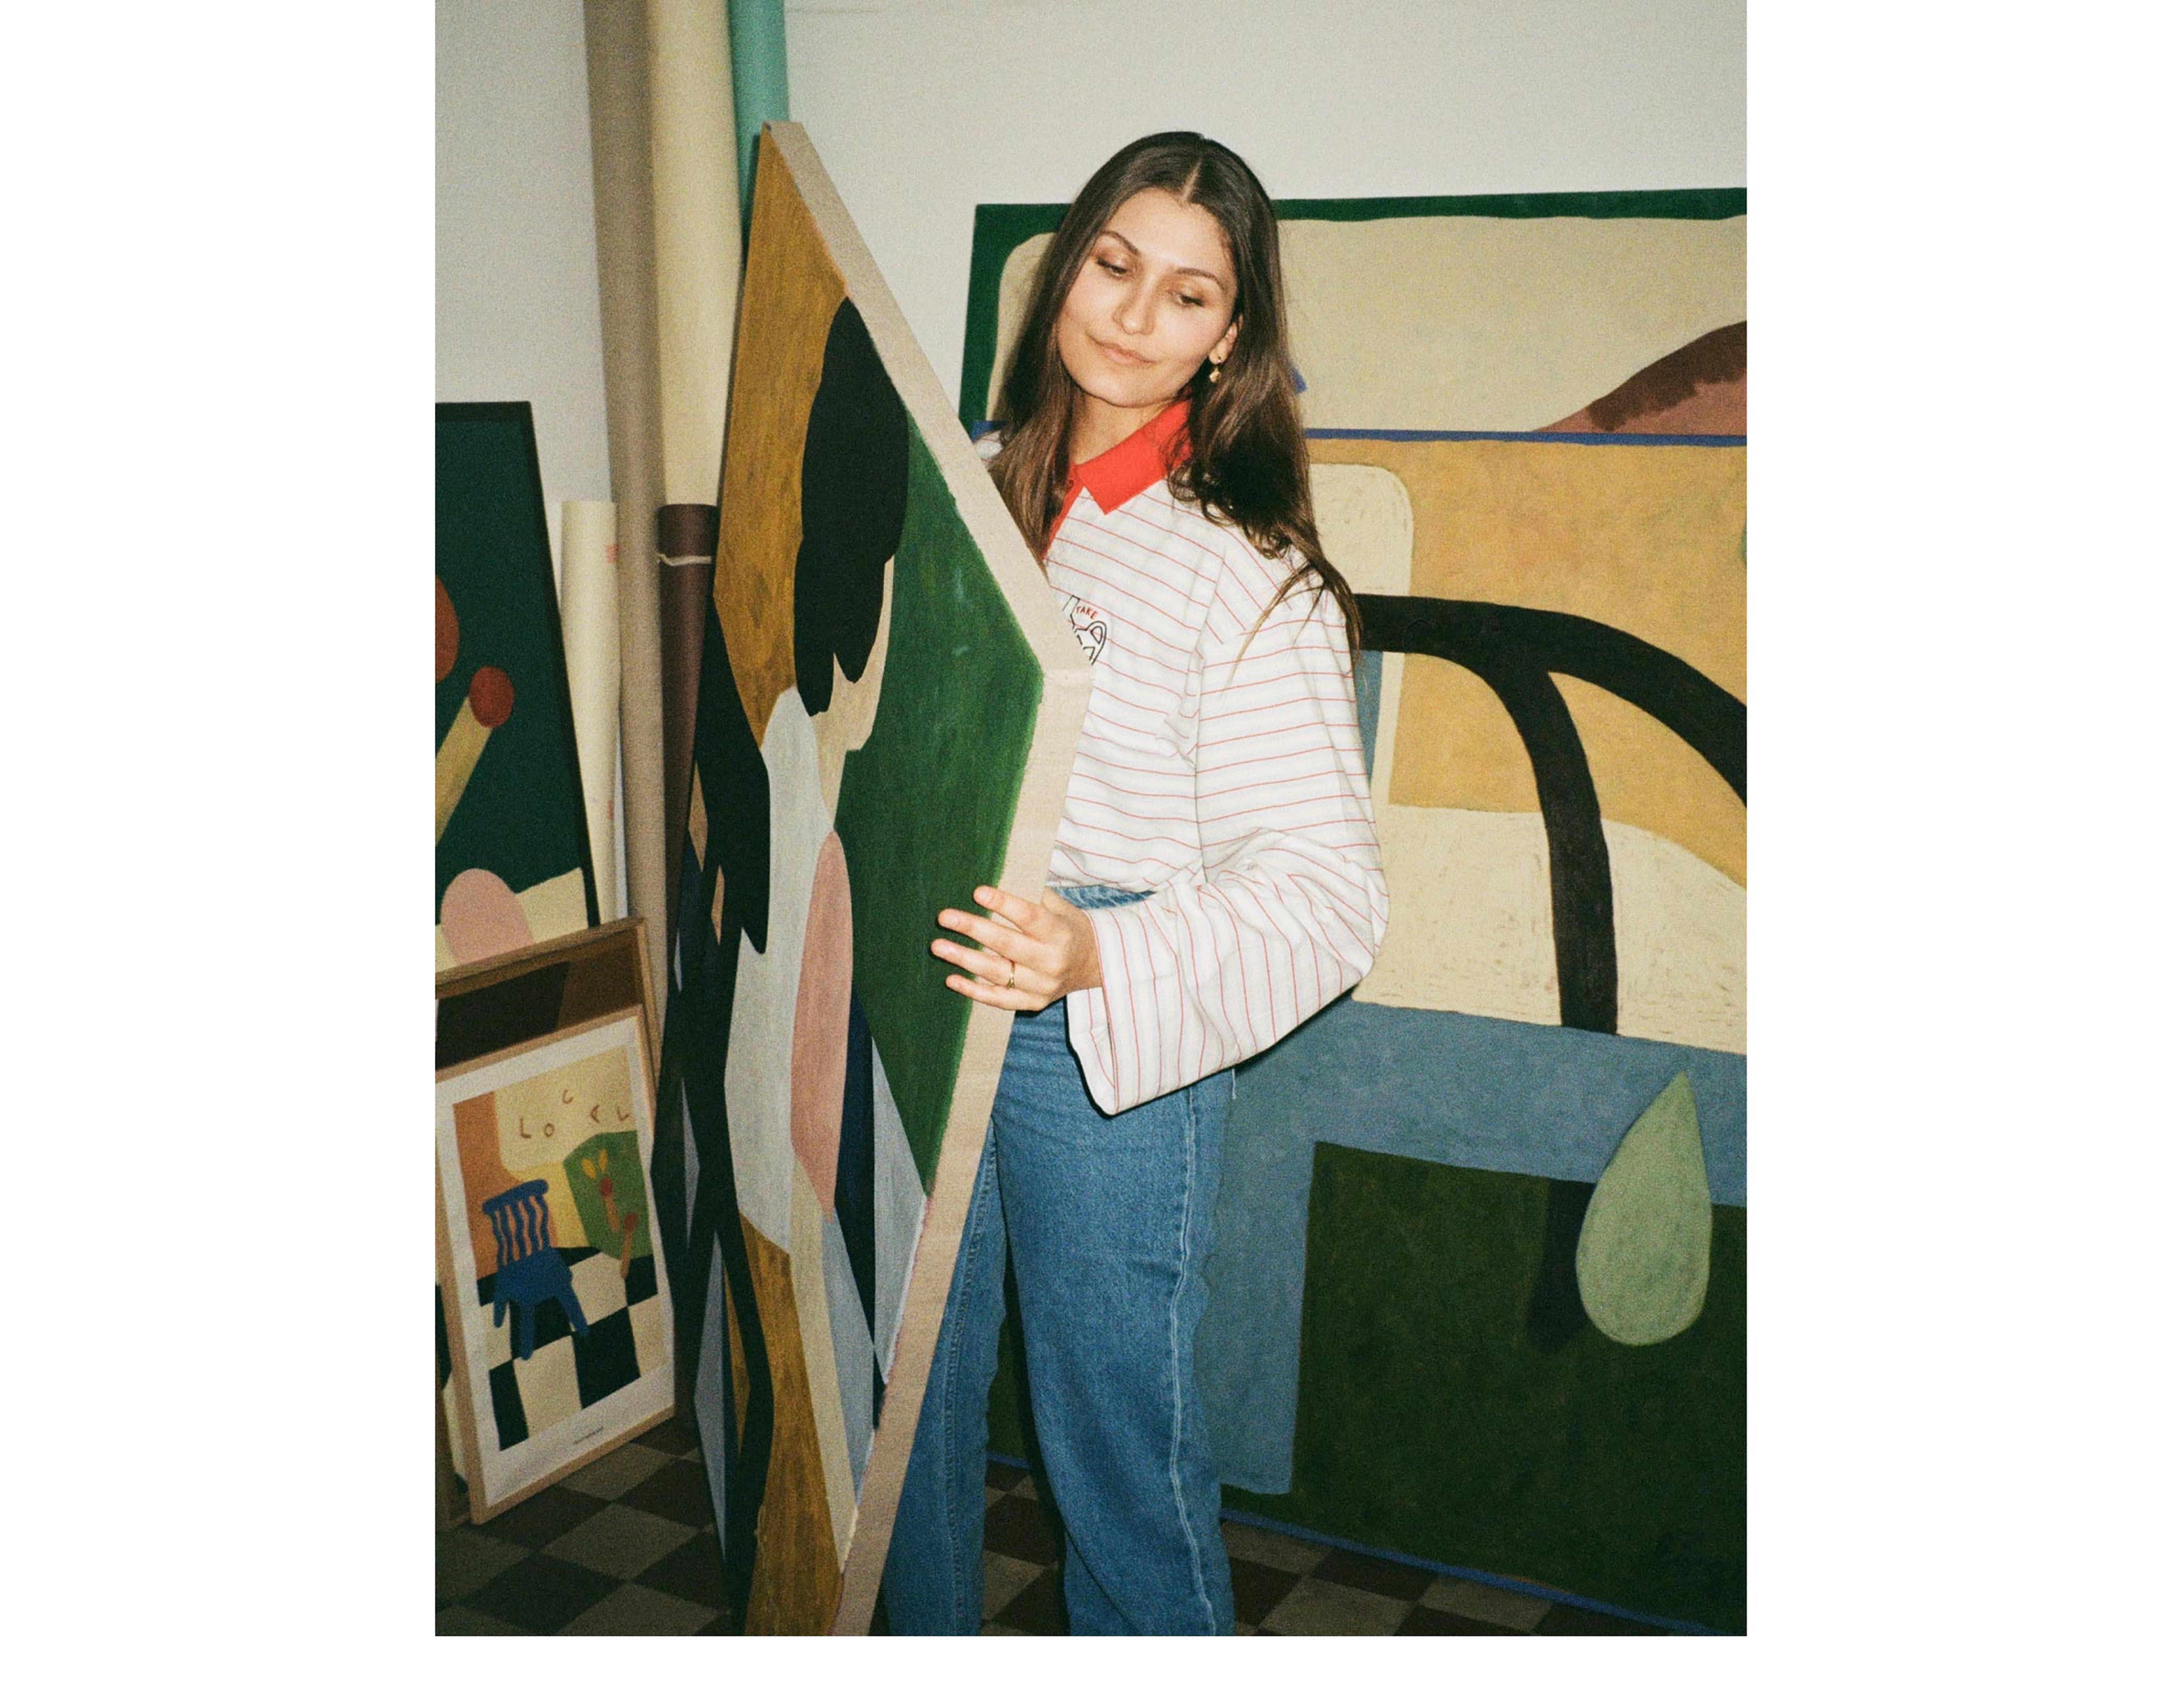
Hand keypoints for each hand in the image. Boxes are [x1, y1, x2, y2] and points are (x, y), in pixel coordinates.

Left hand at [933, 885, 1102, 1012]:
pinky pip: (999, 999)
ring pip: (997, 973)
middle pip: (1007, 944)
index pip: (1029, 916)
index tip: (976, 892)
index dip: (1003, 904)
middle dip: (972, 929)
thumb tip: (992, 876)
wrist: (1091, 963)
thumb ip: (1030, 895)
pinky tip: (951, 979)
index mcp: (1060, 933)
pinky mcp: (1033, 1003)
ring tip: (938, 946)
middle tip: (944, 916)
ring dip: (964, 959)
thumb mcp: (1058, 906)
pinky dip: (973, 991)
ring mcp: (1042, 985)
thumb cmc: (1066, 926)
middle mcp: (1052, 961)